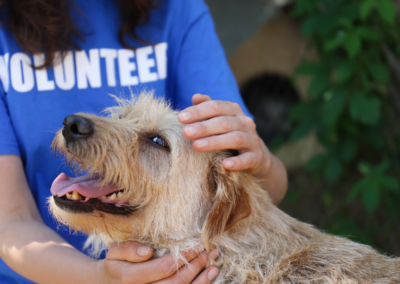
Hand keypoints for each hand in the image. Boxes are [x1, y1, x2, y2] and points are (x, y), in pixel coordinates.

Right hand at [95, 241, 219, 283]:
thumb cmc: (115, 264)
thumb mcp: (114, 252)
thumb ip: (128, 249)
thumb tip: (147, 252)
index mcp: (130, 278)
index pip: (164, 267)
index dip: (184, 257)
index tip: (198, 244)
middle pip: (176, 283)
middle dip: (196, 266)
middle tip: (211, 252)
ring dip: (201, 281)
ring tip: (214, 267)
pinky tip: (207, 279)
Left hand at [178, 94, 270, 175]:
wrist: (256, 155)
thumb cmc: (230, 134)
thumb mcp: (220, 119)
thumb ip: (208, 108)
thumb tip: (195, 97)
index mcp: (234, 111)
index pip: (216, 107)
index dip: (198, 111)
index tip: (181, 118)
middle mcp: (245, 123)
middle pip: (224, 122)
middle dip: (204, 127)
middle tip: (186, 132)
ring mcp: (252, 140)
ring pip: (235, 138)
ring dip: (215, 142)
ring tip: (197, 146)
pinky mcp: (256, 157)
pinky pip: (247, 159)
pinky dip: (237, 162)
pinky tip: (225, 164)